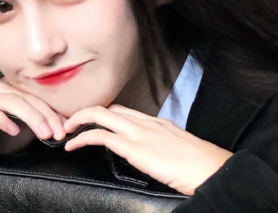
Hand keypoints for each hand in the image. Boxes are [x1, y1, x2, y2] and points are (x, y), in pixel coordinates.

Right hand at [0, 77, 65, 152]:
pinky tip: (13, 131)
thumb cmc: (0, 139)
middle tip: (57, 133)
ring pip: (9, 100)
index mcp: (9, 87)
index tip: (64, 128)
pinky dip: (2, 119)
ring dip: (30, 117)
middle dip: (44, 116)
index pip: (35, 96)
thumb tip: (67, 121)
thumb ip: (42, 121)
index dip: (51, 112)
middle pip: (24, 97)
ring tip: (43, 133)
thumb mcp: (26, 129)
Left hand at [64, 105, 232, 195]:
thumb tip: (150, 150)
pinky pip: (102, 136)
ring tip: (66, 130)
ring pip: (101, 116)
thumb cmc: (199, 162)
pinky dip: (83, 137)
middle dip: (87, 112)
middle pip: (109, 108)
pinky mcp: (135, 147)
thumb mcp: (176, 145)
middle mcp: (145, 121)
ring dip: (79, 120)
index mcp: (155, 121)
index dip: (103, 114)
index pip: (123, 110)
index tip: (91, 120)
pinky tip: (73, 145)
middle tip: (72, 122)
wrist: (211, 168)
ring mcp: (139, 132)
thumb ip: (160, 142)